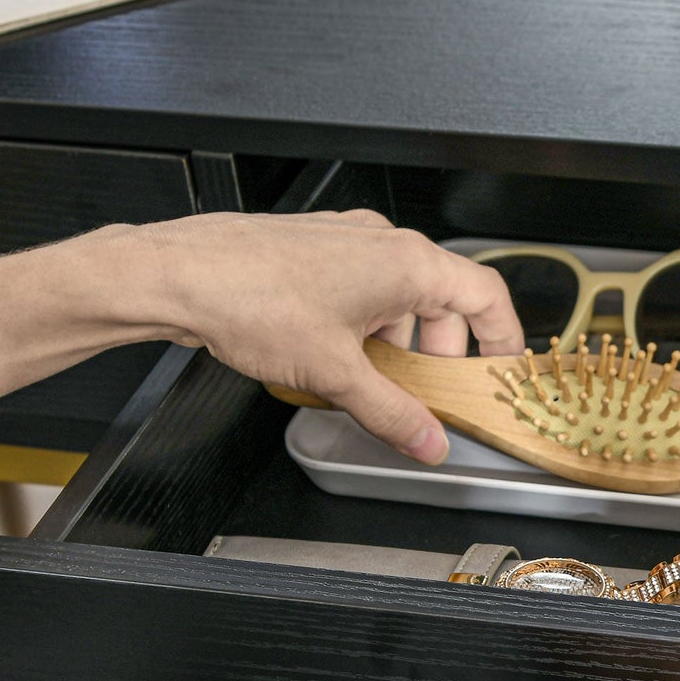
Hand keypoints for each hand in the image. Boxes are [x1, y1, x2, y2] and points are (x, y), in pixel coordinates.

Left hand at [133, 209, 523, 462]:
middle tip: (428, 395)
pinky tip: (339, 357)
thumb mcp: (335, 373)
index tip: (501, 370)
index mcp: (406, 261)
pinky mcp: (318, 249)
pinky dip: (367, 325)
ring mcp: (349, 240)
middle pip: (443, 301)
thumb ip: (392, 413)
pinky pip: (365, 288)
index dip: (503, 337)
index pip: (486, 295)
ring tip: (372, 381)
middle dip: (440, 353)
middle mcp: (383, 241)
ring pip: (400, 297)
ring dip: (398, 342)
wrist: (176, 274)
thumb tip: (427, 440)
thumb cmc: (248, 297)